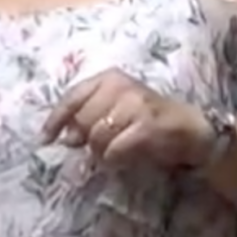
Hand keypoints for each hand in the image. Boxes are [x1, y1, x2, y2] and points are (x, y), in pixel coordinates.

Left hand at [42, 70, 216, 169]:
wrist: (191, 129)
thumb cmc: (148, 120)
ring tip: (114, 153)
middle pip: (83, 120)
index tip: (45, 138)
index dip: (56, 119)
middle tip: (96, 149)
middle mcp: (120, 85)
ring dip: (101, 152)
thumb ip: (89, 117)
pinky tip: (124, 158)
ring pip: (97, 136)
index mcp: (108, 78)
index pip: (72, 97)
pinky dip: (115, 158)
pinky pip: (115, 148)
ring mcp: (135, 103)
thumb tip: (65, 137)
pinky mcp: (147, 124)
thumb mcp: (115, 111)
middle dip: (85, 140)